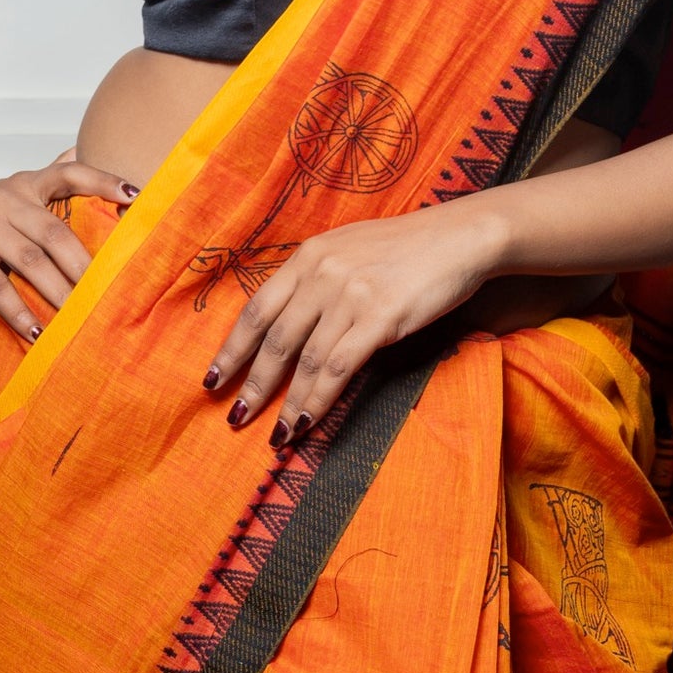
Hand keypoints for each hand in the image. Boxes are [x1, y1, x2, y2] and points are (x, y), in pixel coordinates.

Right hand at [0, 148, 136, 342]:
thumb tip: (84, 152)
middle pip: (54, 231)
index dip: (103, 181)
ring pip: (29, 260)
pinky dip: (18, 310)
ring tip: (79, 320)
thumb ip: (50, 179)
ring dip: (57, 293)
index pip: (69, 173)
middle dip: (85, 266)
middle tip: (109, 295)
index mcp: (26, 183)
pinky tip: (35, 331)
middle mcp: (6, 198)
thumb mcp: (15, 194)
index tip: (137, 197)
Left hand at [202, 200, 505, 447]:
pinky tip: (307, 420)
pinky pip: (338, 367)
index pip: (257, 308)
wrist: (460, 238)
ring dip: (286, 402)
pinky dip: (318, 398)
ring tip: (274, 434)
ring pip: (305, 359)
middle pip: (275, 338)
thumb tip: (291, 323)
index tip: (213, 378)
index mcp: (308, 256)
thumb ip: (317, 280)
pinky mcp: (379, 317)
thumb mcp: (348, 250)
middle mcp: (321, 273)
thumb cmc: (407, 248)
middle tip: (235, 417)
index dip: (232, 347)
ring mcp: (349, 295)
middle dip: (252, 383)